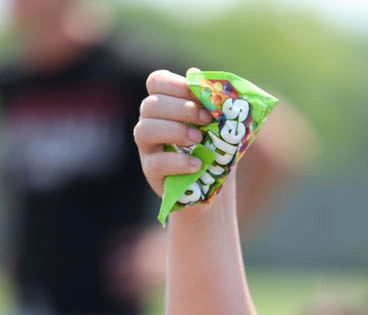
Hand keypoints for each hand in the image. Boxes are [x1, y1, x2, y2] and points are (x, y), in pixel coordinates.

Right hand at [134, 69, 213, 196]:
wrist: (216, 189)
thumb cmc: (217, 152)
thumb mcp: (222, 125)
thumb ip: (212, 101)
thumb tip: (194, 73)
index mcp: (166, 106)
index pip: (156, 82)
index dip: (177, 84)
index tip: (201, 97)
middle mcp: (151, 123)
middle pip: (151, 104)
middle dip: (182, 108)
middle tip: (206, 119)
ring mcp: (148, 149)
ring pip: (145, 129)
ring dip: (175, 130)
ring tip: (199, 139)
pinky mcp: (151, 173)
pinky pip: (156, 162)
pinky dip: (178, 161)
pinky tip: (197, 164)